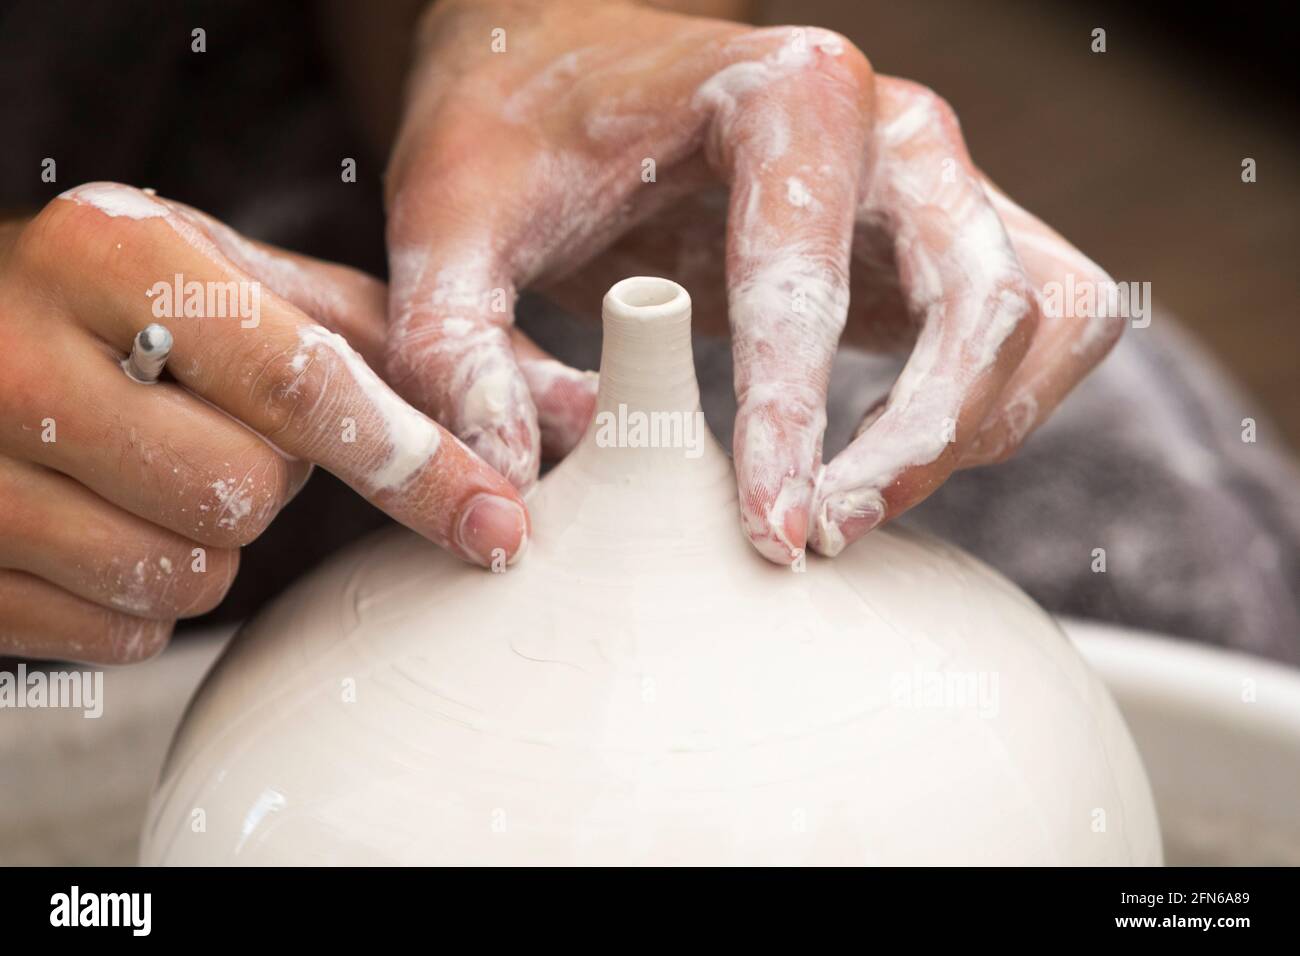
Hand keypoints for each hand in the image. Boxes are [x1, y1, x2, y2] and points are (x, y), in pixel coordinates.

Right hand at [0, 183, 527, 662]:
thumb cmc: (146, 312)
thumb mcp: (263, 294)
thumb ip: (411, 351)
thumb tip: (582, 412)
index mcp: (112, 252)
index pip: (298, 379)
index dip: (411, 461)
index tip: (496, 523)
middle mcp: (22, 352)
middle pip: (244, 492)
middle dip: (272, 483)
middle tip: (228, 434)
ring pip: (184, 573)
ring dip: (210, 542)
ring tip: (162, 471)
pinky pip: (120, 632)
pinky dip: (148, 595)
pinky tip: (114, 522)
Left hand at [385, 0, 1121, 561]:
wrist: (571, 57)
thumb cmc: (516, 132)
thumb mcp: (444, 226)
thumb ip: (453, 352)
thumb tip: (515, 494)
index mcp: (784, 94)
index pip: (811, 280)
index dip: (794, 422)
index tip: (770, 532)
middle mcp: (892, 126)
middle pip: (983, 305)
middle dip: (918, 442)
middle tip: (818, 537)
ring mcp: (938, 173)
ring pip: (1043, 317)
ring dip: (977, 430)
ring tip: (856, 510)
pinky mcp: (950, 227)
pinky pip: (1044, 320)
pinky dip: (1003, 403)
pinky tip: (897, 457)